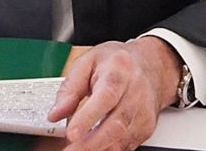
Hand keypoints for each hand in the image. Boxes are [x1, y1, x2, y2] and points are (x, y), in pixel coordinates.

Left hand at [48, 37, 179, 150]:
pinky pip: (126, 146)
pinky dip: (108, 149)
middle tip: (70, 150)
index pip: (106, 96)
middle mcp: (136, 92)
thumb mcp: (86, 63)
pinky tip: (93, 147)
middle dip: (90, 144)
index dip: (88, 117)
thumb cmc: (116, 63)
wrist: (149, 67)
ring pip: (122, 140)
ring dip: (98, 149)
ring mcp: (143, 112)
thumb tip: (56, 114)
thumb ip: (69, 89)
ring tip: (77, 149)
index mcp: (119, 70)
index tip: (71, 133)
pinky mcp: (146, 128)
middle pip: (116, 125)